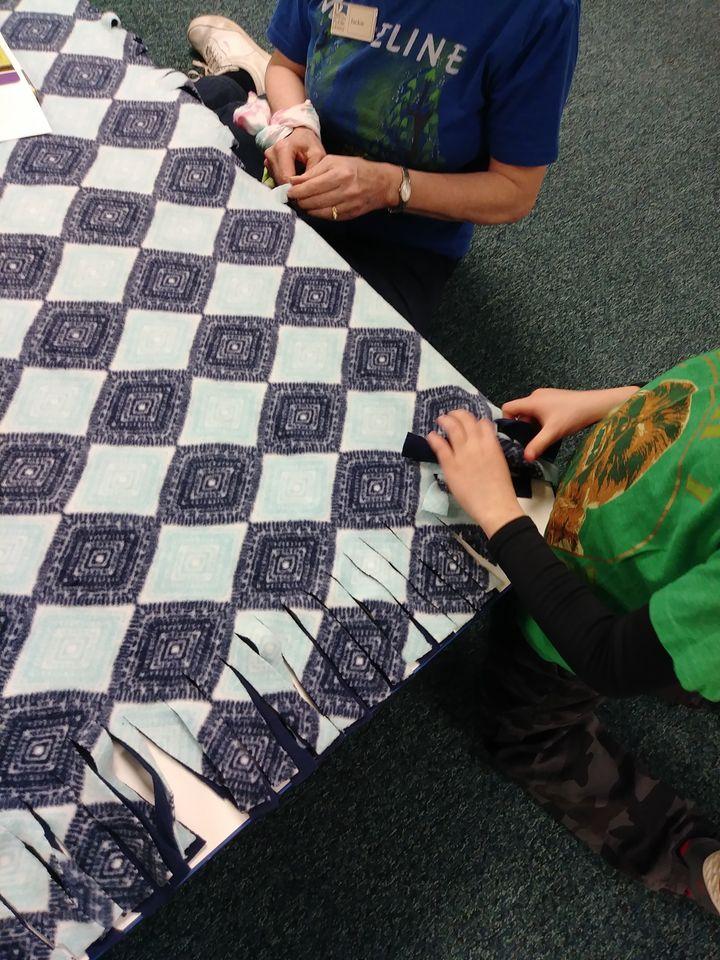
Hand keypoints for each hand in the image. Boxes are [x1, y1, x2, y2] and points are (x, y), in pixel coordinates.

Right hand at [264, 127, 325, 184]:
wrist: (298, 133)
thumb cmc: (309, 142)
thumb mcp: (317, 154)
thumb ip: (312, 172)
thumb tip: (305, 189)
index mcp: (282, 149)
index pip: (286, 178)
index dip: (296, 189)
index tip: (307, 192)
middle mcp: (271, 154)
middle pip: (280, 182)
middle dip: (293, 187)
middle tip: (305, 186)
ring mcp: (267, 159)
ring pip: (277, 182)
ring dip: (289, 185)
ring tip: (300, 178)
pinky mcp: (267, 164)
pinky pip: (276, 179)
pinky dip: (285, 181)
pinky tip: (293, 176)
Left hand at [287, 155, 397, 219]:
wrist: (382, 184)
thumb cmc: (356, 168)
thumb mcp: (335, 161)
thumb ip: (314, 171)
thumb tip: (294, 181)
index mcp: (339, 174)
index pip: (310, 186)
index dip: (295, 191)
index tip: (288, 191)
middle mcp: (343, 191)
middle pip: (311, 201)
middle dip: (299, 200)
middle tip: (293, 198)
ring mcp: (347, 205)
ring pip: (317, 211)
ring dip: (306, 208)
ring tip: (302, 202)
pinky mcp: (348, 215)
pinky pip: (326, 217)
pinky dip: (317, 213)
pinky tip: (313, 208)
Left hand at [426, 410, 523, 538]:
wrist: (495, 506)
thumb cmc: (501, 490)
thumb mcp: (500, 463)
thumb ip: (491, 451)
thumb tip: (483, 446)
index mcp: (492, 444)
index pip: (483, 423)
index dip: (475, 421)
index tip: (470, 423)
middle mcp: (476, 444)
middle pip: (466, 419)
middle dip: (458, 414)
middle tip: (452, 415)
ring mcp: (462, 453)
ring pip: (452, 427)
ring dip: (445, 420)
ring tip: (441, 419)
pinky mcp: (450, 464)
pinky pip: (440, 446)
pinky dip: (434, 438)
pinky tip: (431, 436)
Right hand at [502, 386, 639, 461]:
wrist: (595, 405)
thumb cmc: (572, 415)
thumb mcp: (553, 433)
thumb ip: (537, 445)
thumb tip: (525, 458)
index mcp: (531, 401)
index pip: (508, 407)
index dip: (506, 421)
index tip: (513, 435)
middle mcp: (536, 396)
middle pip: (519, 411)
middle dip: (522, 426)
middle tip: (529, 440)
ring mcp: (546, 396)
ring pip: (530, 412)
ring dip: (533, 424)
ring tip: (542, 436)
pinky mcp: (554, 399)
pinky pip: (540, 410)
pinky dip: (541, 420)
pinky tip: (551, 429)